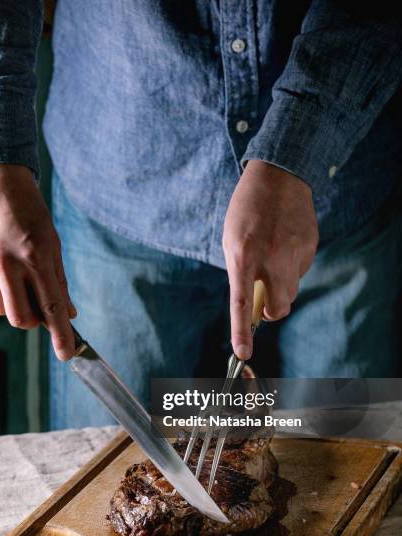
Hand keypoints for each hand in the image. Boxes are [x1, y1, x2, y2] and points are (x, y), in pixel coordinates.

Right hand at [0, 164, 76, 359]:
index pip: (52, 307)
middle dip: (36, 321)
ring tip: (22, 277)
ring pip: (6, 311)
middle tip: (42, 304)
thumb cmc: (31, 214)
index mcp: (36, 258)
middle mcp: (10, 266)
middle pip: (23, 319)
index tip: (67, 354)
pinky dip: (3, 295)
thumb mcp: (54, 245)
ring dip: (19, 304)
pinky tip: (7, 275)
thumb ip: (60, 283)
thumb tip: (70, 315)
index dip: (61, 335)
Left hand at [223, 160, 317, 359]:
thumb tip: (254, 300)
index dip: (241, 332)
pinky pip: (301, 271)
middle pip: (277, 308)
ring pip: (291, 291)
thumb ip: (240, 271)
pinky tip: (286, 244)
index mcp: (243, 256)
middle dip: (271, 310)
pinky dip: (292, 267)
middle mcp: (270, 258)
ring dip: (281, 286)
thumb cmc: (246, 209)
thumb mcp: (231, 240)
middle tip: (264, 299)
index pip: (241, 304)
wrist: (278, 176)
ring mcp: (294, 254)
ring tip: (274, 258)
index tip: (242, 353)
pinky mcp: (310, 247)